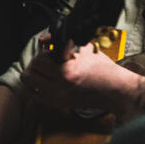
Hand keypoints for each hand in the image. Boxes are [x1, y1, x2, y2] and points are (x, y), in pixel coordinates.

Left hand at [21, 46, 144, 114]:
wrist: (115, 90)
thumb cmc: (103, 68)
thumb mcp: (85, 49)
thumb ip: (62, 42)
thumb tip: (44, 38)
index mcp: (67, 70)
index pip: (39, 60)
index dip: (43, 52)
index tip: (49, 51)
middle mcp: (61, 86)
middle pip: (30, 73)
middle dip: (34, 64)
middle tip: (43, 60)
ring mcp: (59, 98)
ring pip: (29, 86)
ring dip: (32, 75)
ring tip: (42, 70)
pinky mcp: (59, 104)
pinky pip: (35, 96)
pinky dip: (35, 87)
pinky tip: (42, 81)